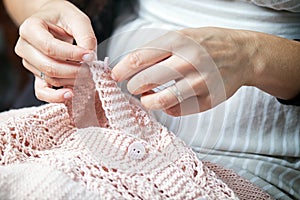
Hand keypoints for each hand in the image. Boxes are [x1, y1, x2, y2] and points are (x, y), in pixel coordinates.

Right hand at [15, 0, 96, 102]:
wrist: (54, 22)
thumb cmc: (64, 19)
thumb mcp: (77, 20)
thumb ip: (85, 36)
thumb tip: (90, 56)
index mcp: (30, 28)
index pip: (50, 47)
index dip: (71, 55)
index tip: (90, 56)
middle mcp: (25, 47)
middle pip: (49, 66)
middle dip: (74, 71)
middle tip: (92, 70)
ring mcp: (29, 63)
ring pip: (50, 79)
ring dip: (72, 81)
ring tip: (88, 78)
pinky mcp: (36, 75)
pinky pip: (42, 92)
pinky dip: (56, 96)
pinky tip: (71, 94)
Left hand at [112, 27, 256, 115]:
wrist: (243, 54)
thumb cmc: (208, 44)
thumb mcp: (183, 35)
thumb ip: (158, 48)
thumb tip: (130, 64)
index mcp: (178, 42)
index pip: (138, 58)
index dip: (121, 70)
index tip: (115, 76)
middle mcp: (188, 62)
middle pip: (144, 81)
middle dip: (132, 87)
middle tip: (134, 87)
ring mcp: (199, 83)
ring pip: (160, 101)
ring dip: (147, 102)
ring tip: (148, 98)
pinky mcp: (208, 100)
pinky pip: (178, 110)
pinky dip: (168, 108)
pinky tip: (170, 101)